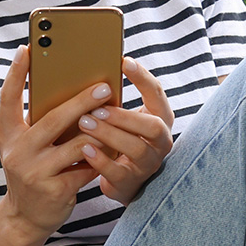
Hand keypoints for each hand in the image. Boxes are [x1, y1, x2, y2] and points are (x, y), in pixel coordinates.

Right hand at [0, 47, 107, 235]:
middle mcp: (17, 151)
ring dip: (99, 131)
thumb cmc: (33, 171)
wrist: (25, 217)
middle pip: (53, 119)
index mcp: (7, 134)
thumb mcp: (26, 146)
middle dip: (82, 101)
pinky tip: (114, 149)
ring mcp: (34, 172)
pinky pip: (86, 168)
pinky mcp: (54, 190)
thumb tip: (73, 91)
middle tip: (105, 86)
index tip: (27, 48)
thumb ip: (38, 123)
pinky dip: (102, 157)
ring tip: (115, 118)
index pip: (7, 98)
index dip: (15, 73)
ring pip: (76, 144)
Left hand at [77, 57, 173, 203]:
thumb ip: (118, 101)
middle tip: (97, 108)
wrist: (123, 181)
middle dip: (124, 116)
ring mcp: (148, 164)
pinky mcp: (130, 183)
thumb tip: (94, 71)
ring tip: (85, 123)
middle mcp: (161, 143)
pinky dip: (101, 160)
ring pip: (136, 149)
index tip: (124, 61)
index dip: (143, 78)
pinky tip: (85, 149)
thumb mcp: (126, 119)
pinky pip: (118, 172)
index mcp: (160, 120)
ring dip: (109, 134)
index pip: (157, 95)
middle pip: (152, 126)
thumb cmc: (121, 141)